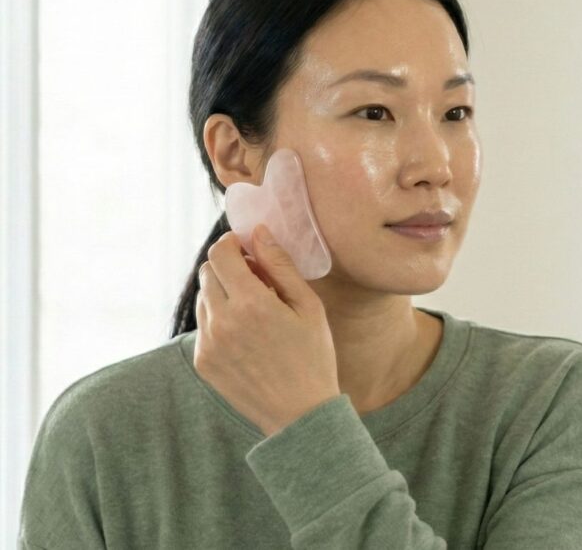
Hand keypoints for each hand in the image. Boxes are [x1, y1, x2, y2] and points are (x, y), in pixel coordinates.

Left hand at [194, 224, 339, 436]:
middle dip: (228, 266)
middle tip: (257, 279)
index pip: (221, 254)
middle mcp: (222, 322)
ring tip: (255, 310)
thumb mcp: (308, 306)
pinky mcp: (203, 361)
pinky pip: (205, 325)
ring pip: (204, 298)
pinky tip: (248, 334)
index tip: (247, 248)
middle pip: (207, 272)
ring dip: (223, 292)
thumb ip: (280, 266)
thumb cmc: (313, 356)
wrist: (300, 414)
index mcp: (251, 304)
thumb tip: (259, 232)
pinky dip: (221, 319)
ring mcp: (208, 344)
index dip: (232, 243)